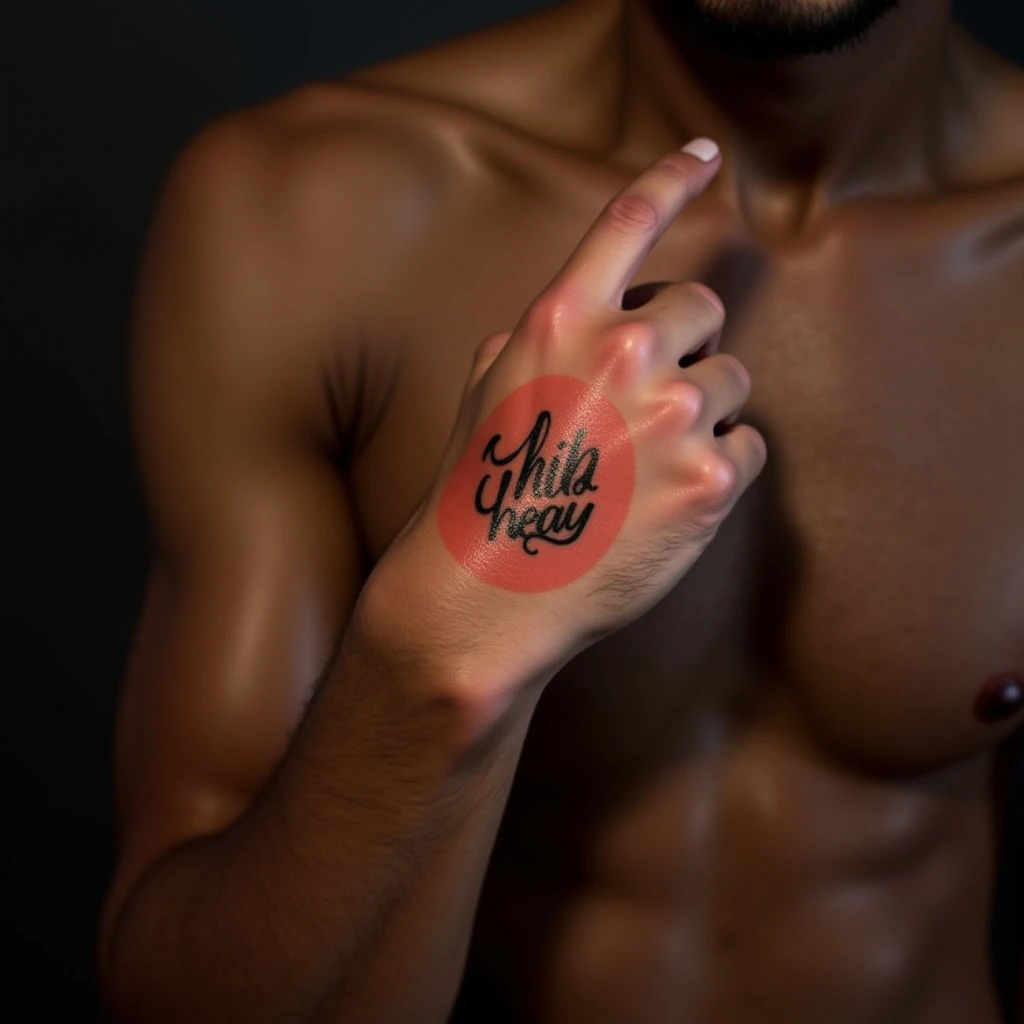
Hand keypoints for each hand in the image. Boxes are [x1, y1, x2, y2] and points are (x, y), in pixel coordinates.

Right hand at [373, 140, 765, 695]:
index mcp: (560, 321)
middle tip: (649, 400)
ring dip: (702, 410)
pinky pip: (748, 444)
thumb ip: (538, 337)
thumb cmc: (482, 490)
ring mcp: (671, 415)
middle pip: (701, 308)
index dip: (672, 177)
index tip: (705, 154)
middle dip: (683, 346)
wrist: (492, 592)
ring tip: (648, 462)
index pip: (626, 222)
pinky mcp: (708, 480)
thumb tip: (584, 322)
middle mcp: (622, 353)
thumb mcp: (486, 390)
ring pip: (731, 380)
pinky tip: (671, 496)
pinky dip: (721, 464)